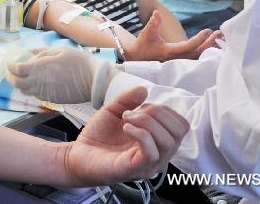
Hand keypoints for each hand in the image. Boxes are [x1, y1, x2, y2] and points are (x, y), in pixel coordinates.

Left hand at [6, 48, 116, 104]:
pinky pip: (35, 95)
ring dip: (20, 83)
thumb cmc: (78, 61)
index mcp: (39, 68)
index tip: (10, 61)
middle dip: (10, 76)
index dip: (10, 65)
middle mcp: (38, 82)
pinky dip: (31, 89)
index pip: (16, 69)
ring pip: (24, 91)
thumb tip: (28, 54)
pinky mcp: (51, 99)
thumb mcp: (59, 50)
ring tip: (22, 76)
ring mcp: (44, 93)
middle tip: (11, 71)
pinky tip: (36, 82)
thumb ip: (40, 52)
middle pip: (16, 83)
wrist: (94, 80)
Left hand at [62, 87, 187, 185]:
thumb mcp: (114, 110)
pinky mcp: (136, 170)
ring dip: (147, 122)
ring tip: (126, 120)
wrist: (78, 154)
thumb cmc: (99, 136)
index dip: (164, 110)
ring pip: (168, 142)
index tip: (140, 107)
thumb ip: (128, 99)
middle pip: (178, 131)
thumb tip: (144, 89)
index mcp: (158, 141)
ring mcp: (149, 164)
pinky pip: (152, 153)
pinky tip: (126, 128)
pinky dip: (141, 134)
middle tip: (132, 113)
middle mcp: (159, 155)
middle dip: (157, 114)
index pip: (180, 125)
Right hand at [126, 10, 222, 60]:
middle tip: (219, 33)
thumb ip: (153, 23)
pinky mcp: (182, 60)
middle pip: (198, 53)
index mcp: (170, 52)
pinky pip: (197, 57)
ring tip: (220, 38)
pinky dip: (206, 51)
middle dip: (209, 43)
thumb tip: (157, 13)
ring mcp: (180, 61)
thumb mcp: (147, 33)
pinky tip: (214, 44)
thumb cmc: (143, 45)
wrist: (138, 57)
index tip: (207, 30)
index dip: (199, 39)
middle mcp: (177, 58)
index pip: (188, 47)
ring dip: (210, 47)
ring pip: (199, 56)